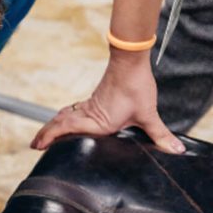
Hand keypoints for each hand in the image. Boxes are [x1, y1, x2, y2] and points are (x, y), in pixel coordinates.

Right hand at [31, 49, 185, 153]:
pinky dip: (63, 118)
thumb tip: (177, 150)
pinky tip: (65, 121)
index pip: (66, 129)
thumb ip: (160, 134)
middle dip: (46, 135)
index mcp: (97, 122)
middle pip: (60, 124)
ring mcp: (89, 106)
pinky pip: (72, 111)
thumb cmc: (136, 87)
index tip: (38, 146)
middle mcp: (88, 114)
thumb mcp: (148, 114)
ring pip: (64, 117)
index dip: (51, 137)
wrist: (131, 62)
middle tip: (35, 145)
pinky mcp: (94, 101)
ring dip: (53, 126)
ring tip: (44, 136)